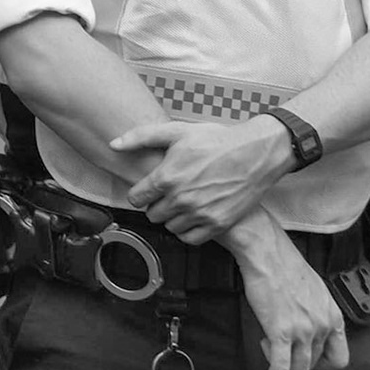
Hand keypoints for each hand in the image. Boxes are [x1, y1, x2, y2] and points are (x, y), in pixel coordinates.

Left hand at [115, 117, 292, 241]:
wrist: (255, 154)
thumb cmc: (216, 141)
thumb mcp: (176, 131)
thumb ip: (141, 137)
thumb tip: (114, 144)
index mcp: (167, 177)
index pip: (136, 198)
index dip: (139, 193)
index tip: (147, 189)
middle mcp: (181, 199)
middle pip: (152, 215)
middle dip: (156, 205)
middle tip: (168, 193)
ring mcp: (200, 214)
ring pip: (170, 228)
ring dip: (172, 217)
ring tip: (183, 202)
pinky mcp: (218, 225)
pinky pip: (191, 239)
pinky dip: (189, 230)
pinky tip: (194, 215)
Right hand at [223, 213, 347, 369]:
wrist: (266, 252)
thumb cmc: (284, 263)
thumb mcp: (314, 288)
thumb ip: (317, 311)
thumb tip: (309, 323)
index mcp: (332, 316)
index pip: (339, 358)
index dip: (323, 364)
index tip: (309, 358)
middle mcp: (321, 326)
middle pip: (314, 363)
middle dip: (295, 357)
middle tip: (281, 345)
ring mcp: (302, 331)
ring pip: (298, 369)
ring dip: (283, 363)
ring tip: (269, 346)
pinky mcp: (280, 333)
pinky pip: (279, 368)